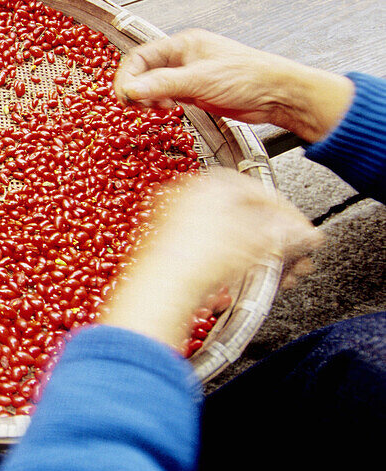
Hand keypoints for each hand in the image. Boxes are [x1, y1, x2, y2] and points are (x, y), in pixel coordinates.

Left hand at [99, 169, 318, 348]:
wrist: (164, 287)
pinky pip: (214, 250)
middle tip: (295, 259)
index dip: (291, 216)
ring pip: (233, 236)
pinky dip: (236, 263)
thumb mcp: (258, 241)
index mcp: (212, 183)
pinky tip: (246, 278)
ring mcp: (180, 221)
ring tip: (277, 275)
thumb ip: (287, 233)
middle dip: (277, 241)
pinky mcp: (174, 247)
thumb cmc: (201, 257)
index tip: (306, 234)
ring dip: (260, 255)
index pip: (263, 192)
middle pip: (248, 216)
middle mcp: (193, 196)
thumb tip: (305, 234)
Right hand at [113, 29, 353, 141]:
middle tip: (136, 103)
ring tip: (155, 107)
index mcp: (183, 44)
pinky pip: (167, 95)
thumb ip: (163, 84)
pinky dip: (161, 103)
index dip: (128, 75)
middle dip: (137, 87)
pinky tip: (168, 109)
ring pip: (154, 84)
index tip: (125, 94)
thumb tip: (132, 88)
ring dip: (148, 97)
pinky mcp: (195, 91)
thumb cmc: (250, 77)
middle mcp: (183, 57)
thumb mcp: (200, 79)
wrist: (278, 95)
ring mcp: (189, 75)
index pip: (141, 56)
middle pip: (144, 70)